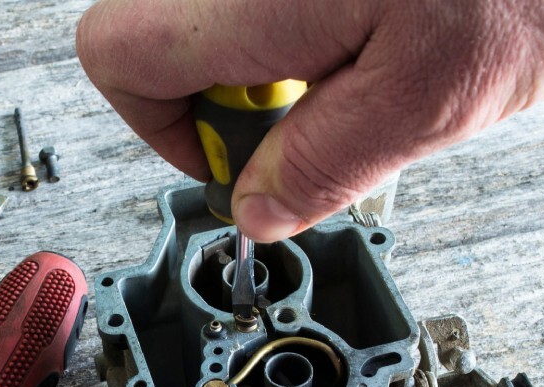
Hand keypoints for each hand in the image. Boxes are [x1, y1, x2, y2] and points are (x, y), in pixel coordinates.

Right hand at [76, 0, 543, 241]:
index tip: (239, 158)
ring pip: (219, 11)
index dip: (162, 130)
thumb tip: (261, 210)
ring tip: (368, 58)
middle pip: (161, 31)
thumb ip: (324, 165)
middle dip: (232, 92)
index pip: (116, 58)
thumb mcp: (427, 96)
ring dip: (277, 52)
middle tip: (320, 109)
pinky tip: (383, 22)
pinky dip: (312, 18)